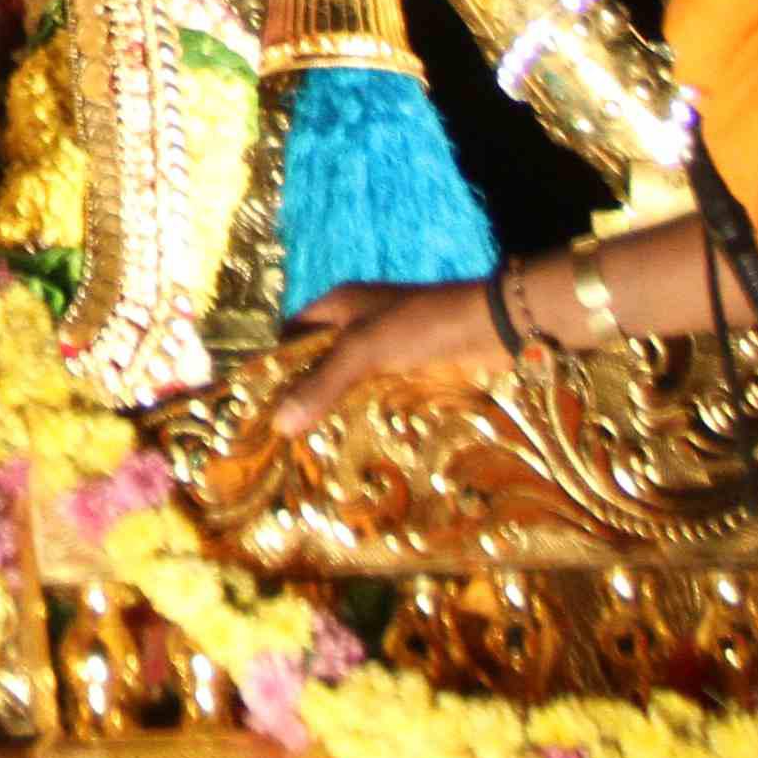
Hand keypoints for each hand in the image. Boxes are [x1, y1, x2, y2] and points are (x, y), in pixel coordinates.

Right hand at [272, 280, 497, 438]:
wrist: (495, 326)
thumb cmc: (422, 326)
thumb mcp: (364, 351)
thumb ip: (322, 385)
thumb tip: (278, 425)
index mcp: (339, 306)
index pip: (291, 335)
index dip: (276, 366)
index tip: (263, 408)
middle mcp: (359, 325)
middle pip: (318, 363)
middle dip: (305, 397)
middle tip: (288, 441)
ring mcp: (387, 349)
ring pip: (349, 384)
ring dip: (338, 411)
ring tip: (318, 451)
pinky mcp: (413, 371)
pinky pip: (378, 396)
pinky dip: (367, 416)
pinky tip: (360, 445)